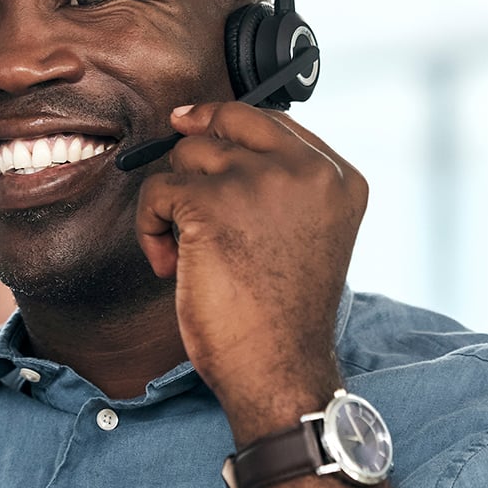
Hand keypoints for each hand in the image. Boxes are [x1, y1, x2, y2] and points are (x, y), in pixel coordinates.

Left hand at [134, 103, 367, 441]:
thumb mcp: (307, 236)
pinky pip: (156, 191)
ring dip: (171, 202)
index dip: (225, 123)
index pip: (272, 121)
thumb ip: (284, 191)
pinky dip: (149, 228)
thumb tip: (218, 149)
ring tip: (182, 252)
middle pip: (228, 121)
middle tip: (176, 187)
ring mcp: (259, 181)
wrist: (278, 366)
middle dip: (193, 148)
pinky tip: (169, 265)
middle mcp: (306, 170)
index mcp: (338, 178)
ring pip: (186, 157)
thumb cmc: (283, 317)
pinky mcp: (212, 201)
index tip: (193, 124)